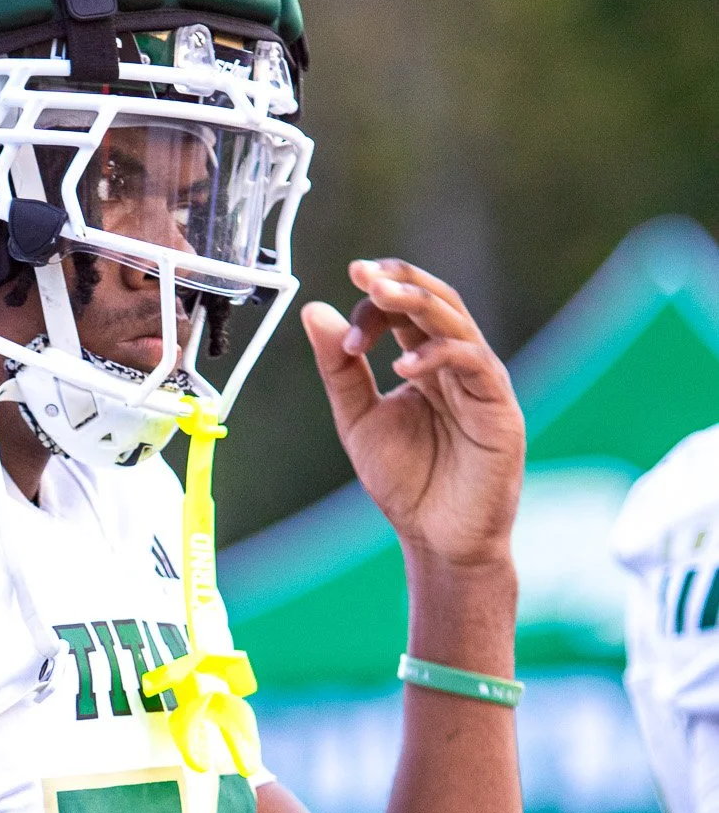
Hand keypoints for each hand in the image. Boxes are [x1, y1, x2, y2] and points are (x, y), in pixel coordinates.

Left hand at [302, 260, 524, 569]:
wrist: (438, 538)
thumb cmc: (407, 483)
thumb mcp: (358, 419)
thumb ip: (340, 369)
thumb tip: (313, 310)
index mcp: (424, 362)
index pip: (402, 311)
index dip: (371, 304)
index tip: (338, 315)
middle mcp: (455, 364)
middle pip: (434, 301)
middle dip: (398, 282)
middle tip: (363, 273)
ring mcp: (480, 381)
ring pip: (456, 321)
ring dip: (417, 302)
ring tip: (379, 296)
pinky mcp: (498, 406)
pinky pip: (474, 364)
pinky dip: (439, 355)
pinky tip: (403, 367)